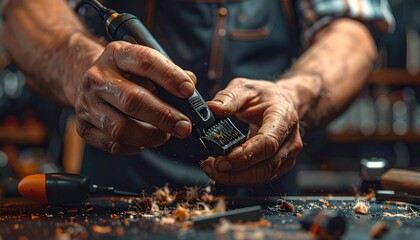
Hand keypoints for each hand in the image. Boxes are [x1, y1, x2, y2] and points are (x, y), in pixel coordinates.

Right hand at [75, 41, 195, 153]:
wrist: (90, 80)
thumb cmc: (127, 74)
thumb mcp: (145, 64)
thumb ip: (170, 73)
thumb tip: (191, 85)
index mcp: (116, 54)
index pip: (144, 62)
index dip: (169, 77)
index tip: (188, 91)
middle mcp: (97, 77)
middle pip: (132, 100)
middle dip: (164, 116)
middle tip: (184, 126)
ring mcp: (86, 103)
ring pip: (120, 128)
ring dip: (149, 135)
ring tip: (165, 135)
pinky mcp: (82, 126)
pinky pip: (111, 144)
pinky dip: (133, 146)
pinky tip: (145, 141)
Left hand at [201, 78, 302, 184]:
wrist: (283, 103)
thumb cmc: (264, 95)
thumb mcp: (245, 88)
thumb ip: (229, 98)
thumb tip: (211, 109)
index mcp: (284, 118)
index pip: (267, 143)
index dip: (244, 157)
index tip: (221, 162)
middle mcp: (290, 140)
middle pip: (266, 167)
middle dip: (236, 173)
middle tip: (210, 167)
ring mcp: (288, 156)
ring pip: (263, 177)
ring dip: (235, 178)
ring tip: (211, 170)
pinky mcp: (280, 165)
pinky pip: (260, 178)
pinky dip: (240, 178)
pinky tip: (222, 172)